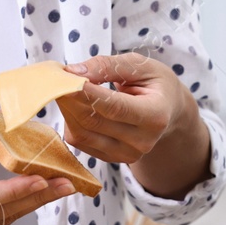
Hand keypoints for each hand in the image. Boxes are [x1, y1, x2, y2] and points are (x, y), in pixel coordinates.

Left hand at [55, 52, 191, 164]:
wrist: (168, 111)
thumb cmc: (153, 83)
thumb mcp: (139, 65)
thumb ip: (107, 65)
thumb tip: (74, 72)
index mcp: (156, 115)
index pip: (115, 107)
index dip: (87, 93)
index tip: (66, 76)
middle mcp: (143, 141)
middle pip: (94, 121)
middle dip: (70, 98)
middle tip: (57, 78)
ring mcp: (127, 155)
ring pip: (82, 134)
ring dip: (66, 109)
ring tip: (64, 88)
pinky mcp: (112, 159)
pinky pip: (80, 142)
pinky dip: (70, 121)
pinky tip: (74, 104)